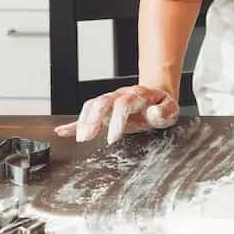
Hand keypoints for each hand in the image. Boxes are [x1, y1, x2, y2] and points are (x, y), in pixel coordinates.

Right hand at [53, 84, 178, 144]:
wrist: (157, 96)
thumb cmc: (163, 106)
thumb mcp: (172, 109)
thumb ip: (164, 112)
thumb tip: (152, 113)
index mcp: (139, 95)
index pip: (124, 103)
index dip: (117, 120)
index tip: (113, 139)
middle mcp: (121, 95)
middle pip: (103, 101)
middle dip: (93, 118)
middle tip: (87, 137)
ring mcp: (111, 100)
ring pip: (93, 104)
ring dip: (84, 120)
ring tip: (81, 138)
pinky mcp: (104, 110)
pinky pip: (86, 113)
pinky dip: (74, 123)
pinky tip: (61, 131)